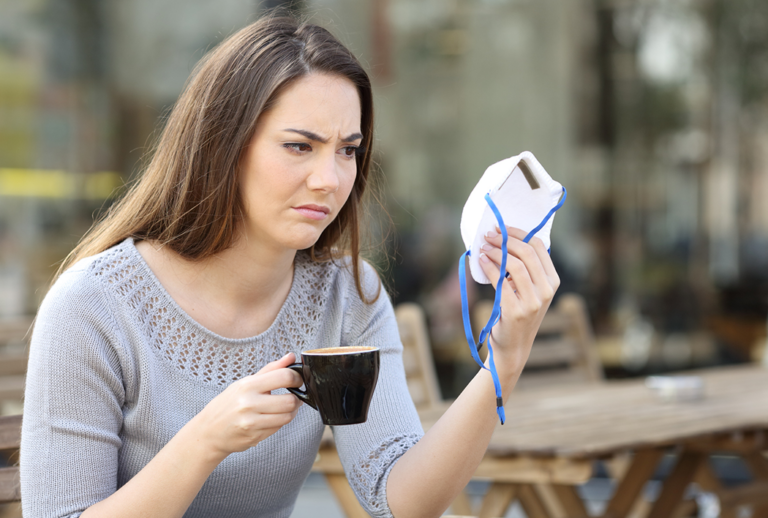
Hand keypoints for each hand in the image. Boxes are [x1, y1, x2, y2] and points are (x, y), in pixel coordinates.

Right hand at [188, 352, 303, 460]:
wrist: (209, 431)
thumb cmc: (228, 404)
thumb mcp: (245, 383)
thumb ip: (271, 369)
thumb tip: (291, 356)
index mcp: (248, 386)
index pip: (284, 377)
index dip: (297, 378)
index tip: (298, 380)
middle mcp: (249, 404)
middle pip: (290, 400)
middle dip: (297, 398)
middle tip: (295, 396)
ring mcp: (251, 422)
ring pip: (287, 417)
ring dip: (291, 411)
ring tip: (285, 407)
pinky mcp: (254, 437)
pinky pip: (278, 428)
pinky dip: (280, 422)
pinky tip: (272, 417)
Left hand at [478, 227, 559, 374]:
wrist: (513, 346)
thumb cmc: (517, 313)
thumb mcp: (529, 290)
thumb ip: (525, 269)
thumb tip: (504, 238)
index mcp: (553, 281)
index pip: (539, 247)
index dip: (519, 233)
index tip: (501, 228)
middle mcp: (547, 291)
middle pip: (527, 253)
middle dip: (505, 239)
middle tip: (488, 235)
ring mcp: (533, 302)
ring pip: (515, 265)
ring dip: (496, 252)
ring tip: (483, 248)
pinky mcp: (516, 311)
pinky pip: (501, 281)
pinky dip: (489, 267)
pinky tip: (481, 261)